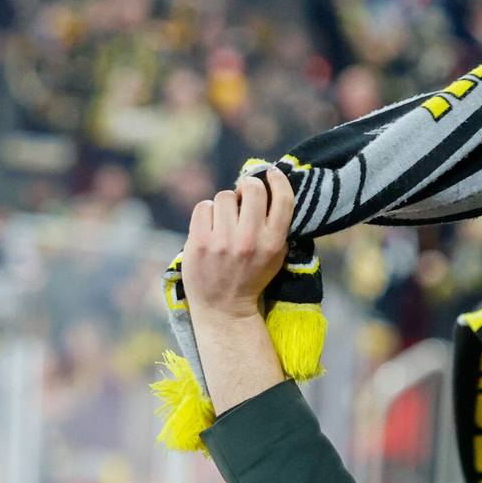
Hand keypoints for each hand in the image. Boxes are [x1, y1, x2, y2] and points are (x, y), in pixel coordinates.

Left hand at [181, 170, 293, 321]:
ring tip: (224, 220)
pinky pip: (203, 206)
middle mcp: (249, 240)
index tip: (271, 173)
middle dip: (247, 187)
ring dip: (224, 203)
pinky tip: (209, 227)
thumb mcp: (275, 256)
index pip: (282, 199)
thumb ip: (275, 226)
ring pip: (224, 196)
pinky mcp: (198, 243)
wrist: (224, 308)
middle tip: (242, 195)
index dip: (277, 179)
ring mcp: (222, 242)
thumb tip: (270, 186)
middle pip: (252, 189)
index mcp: (273, 242)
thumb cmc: (251, 277)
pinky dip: (206, 212)